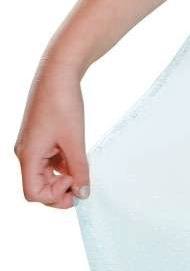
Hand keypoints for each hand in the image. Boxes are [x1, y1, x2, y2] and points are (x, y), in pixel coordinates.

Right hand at [14, 57, 89, 207]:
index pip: (33, 194)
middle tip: (82, 183)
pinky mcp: (40, 140)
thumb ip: (80, 170)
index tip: (73, 182)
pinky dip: (63, 166)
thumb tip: (83, 194)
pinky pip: (49, 162)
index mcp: (28, 155)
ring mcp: (32, 147)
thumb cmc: (62, 103)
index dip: (55, 197)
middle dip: (61, 190)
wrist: (58, 74)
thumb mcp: (75, 141)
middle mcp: (25, 153)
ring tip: (81, 166)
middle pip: (39, 187)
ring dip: (63, 178)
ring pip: (45, 176)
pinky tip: (76, 157)